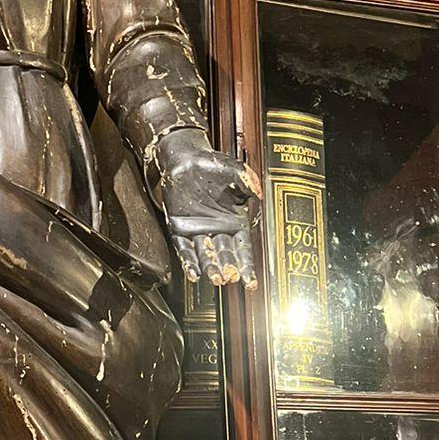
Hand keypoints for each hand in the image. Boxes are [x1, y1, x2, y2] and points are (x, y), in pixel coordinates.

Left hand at [158, 134, 261, 287]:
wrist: (185, 159)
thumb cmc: (211, 164)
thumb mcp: (234, 171)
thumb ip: (247, 182)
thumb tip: (258, 193)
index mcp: (234, 221)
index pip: (243, 248)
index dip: (247, 265)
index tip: (250, 281)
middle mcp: (217, 229)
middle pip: (225, 255)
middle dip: (228, 268)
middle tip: (230, 278)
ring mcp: (198, 230)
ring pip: (206, 255)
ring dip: (210, 268)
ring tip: (215, 278)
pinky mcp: (179, 228)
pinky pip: (184, 248)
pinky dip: (189, 261)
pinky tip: (193, 273)